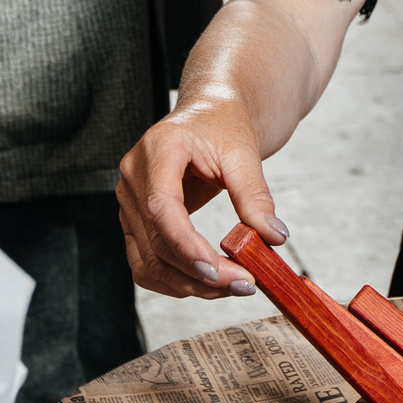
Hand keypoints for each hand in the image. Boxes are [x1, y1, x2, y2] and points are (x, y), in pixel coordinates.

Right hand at [115, 102, 286, 298]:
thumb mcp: (244, 154)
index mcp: (158, 149)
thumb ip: (255, 196)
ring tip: (233, 286)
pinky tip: (210, 282)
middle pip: (156, 242)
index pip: (160, 206)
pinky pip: (146, 263)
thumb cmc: (223, 126)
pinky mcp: (134, 222)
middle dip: (200, 273)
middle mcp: (133, 177)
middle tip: (245, 284)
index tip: (218, 271)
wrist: (207, 115)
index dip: (185, 244)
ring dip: (190, 285)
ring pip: (149, 262)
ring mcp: (129, 202)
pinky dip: (176, 281)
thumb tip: (273, 237)